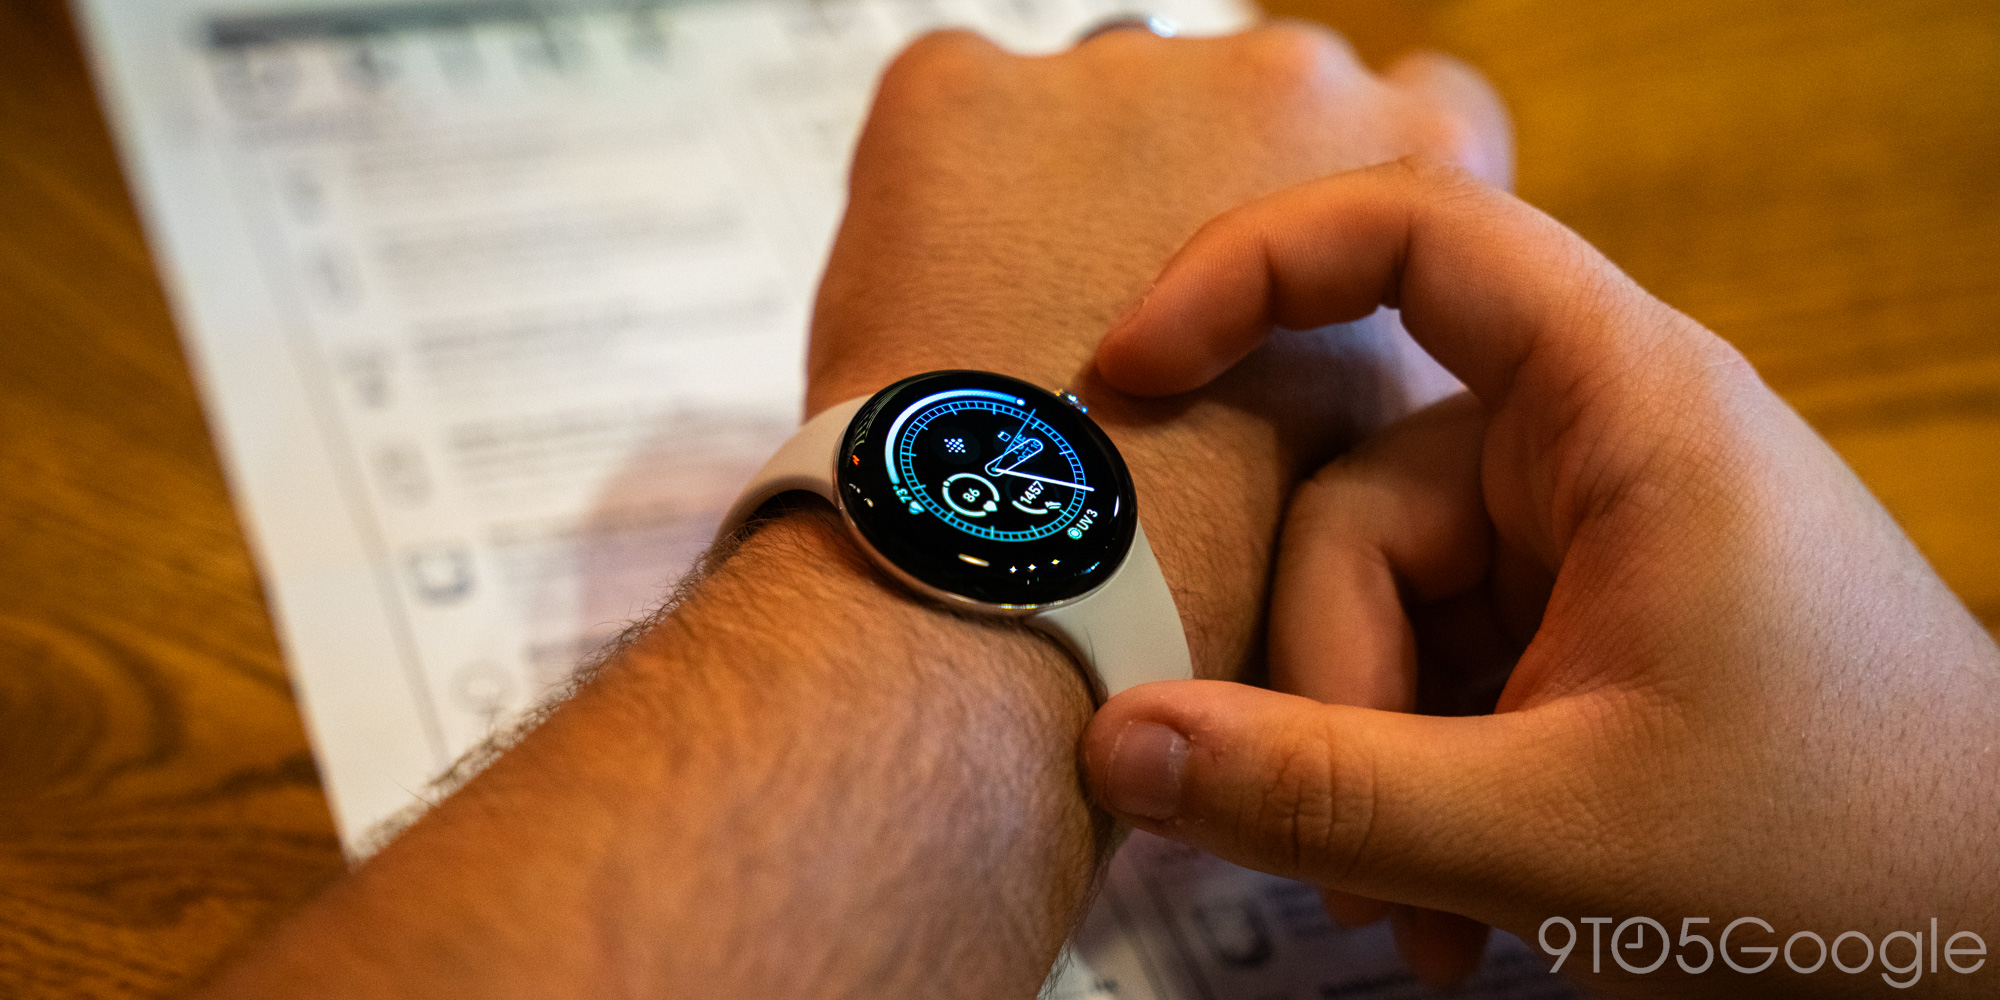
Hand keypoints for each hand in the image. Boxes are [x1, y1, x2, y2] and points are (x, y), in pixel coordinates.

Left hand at [807, 24, 1508, 676]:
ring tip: (1035, 338)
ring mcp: (1113, 72)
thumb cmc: (1216, 568)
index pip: (1413, 102)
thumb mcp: (1382, 451)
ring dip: (1078, 191)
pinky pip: (953, 107)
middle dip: (1205, 180)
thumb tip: (1358, 340)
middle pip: (1244, 96)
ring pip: (1095, 106)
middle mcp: (1278, 75)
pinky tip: (947, 309)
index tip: (1291, 264)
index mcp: (1412, 147)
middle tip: (1149, 327)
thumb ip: (1390, 344)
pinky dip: (946, 190)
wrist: (1033, 589)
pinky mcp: (959, 90)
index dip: (1337, 190)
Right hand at [1081, 162, 1999, 997]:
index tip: (1130, 372)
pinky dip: (1412, 784)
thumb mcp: (1559, 835)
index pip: (1418, 237)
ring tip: (1424, 911)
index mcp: (1628, 408)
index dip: (1251, 270)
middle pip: (1355, 509)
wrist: (1998, 948)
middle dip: (1330, 700)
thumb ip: (1319, 793)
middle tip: (1356, 865)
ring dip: (1368, 772)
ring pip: (1372, 610)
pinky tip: (1453, 900)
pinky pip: (1422, 667)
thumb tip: (1120, 746)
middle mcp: (1594, 447)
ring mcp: (1579, 539)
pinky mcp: (1571, 623)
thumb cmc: (1858, 859)